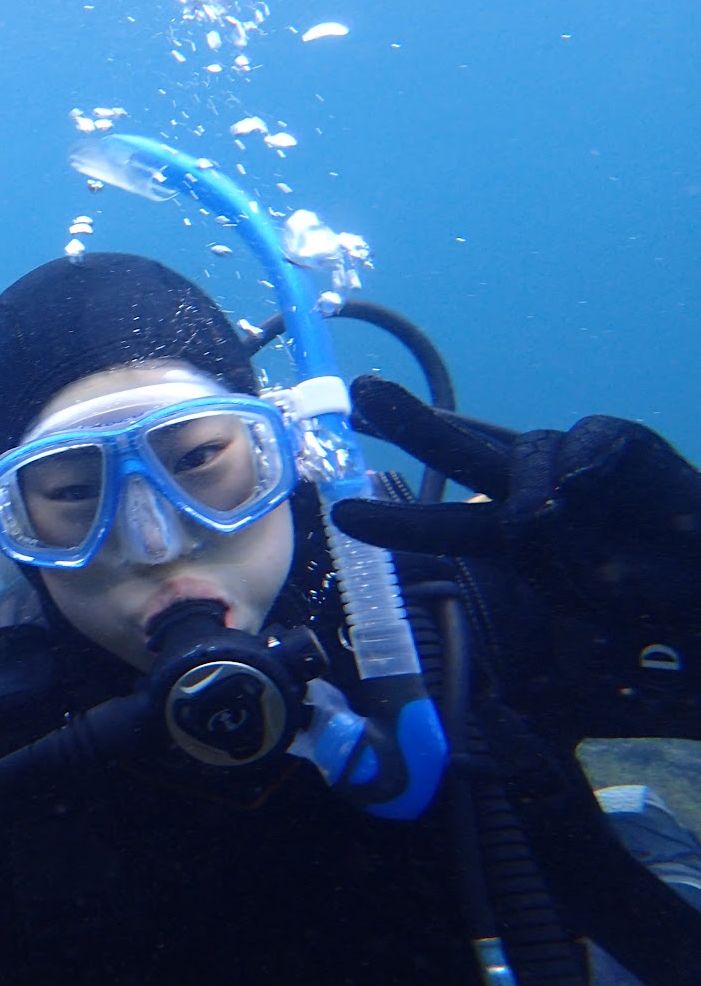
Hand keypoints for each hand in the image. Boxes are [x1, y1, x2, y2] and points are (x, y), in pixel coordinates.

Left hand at [331, 375, 700, 632]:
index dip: (396, 521)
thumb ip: (548, 552)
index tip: (344, 514)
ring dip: (535, 484)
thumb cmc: (640, 585)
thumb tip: (530, 513)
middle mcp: (528, 489)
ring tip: (558, 521)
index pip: (442, 522)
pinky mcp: (617, 438)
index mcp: (509, 532)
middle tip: (362, 395)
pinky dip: (586, 457)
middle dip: (409, 421)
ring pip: (527, 448)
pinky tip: (597, 483)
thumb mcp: (582, 590)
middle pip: (457, 448)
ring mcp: (569, 459)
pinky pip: (587, 436)